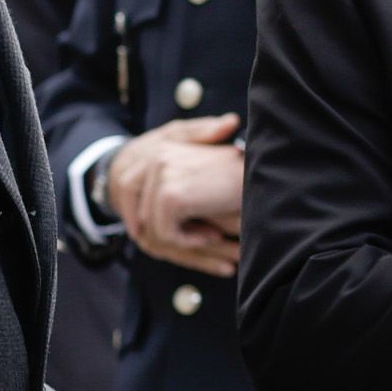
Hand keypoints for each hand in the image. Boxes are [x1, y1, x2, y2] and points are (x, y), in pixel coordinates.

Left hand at [110, 114, 244, 276]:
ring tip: (214, 237)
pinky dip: (189, 241)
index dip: (133, 213)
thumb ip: (172, 188)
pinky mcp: (170, 195)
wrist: (265, 172)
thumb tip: (142, 226)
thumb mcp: (202, 177)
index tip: (149, 234)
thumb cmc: (241, 176)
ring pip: (150, 226)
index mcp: (160, 148)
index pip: (126, 186)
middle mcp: (156, 157)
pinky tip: (214, 235)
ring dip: (180, 238)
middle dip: (154, 232)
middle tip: (188, 242)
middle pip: (132, 208)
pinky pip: (165, 233)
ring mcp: (161, 175)